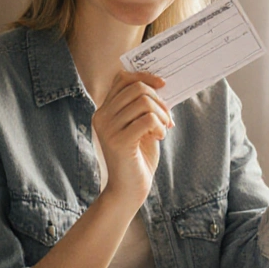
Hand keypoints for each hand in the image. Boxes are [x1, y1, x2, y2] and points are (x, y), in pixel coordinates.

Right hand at [91, 71, 172, 205]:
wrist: (128, 190)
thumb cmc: (137, 158)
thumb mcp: (140, 127)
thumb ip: (144, 108)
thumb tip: (161, 85)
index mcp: (104, 110)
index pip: (122, 79)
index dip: (144, 77)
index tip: (162, 85)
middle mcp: (101, 116)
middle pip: (136, 88)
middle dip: (158, 99)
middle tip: (167, 117)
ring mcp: (108, 129)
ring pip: (143, 101)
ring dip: (161, 114)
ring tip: (164, 128)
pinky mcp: (119, 142)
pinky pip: (148, 119)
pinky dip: (160, 126)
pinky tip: (160, 137)